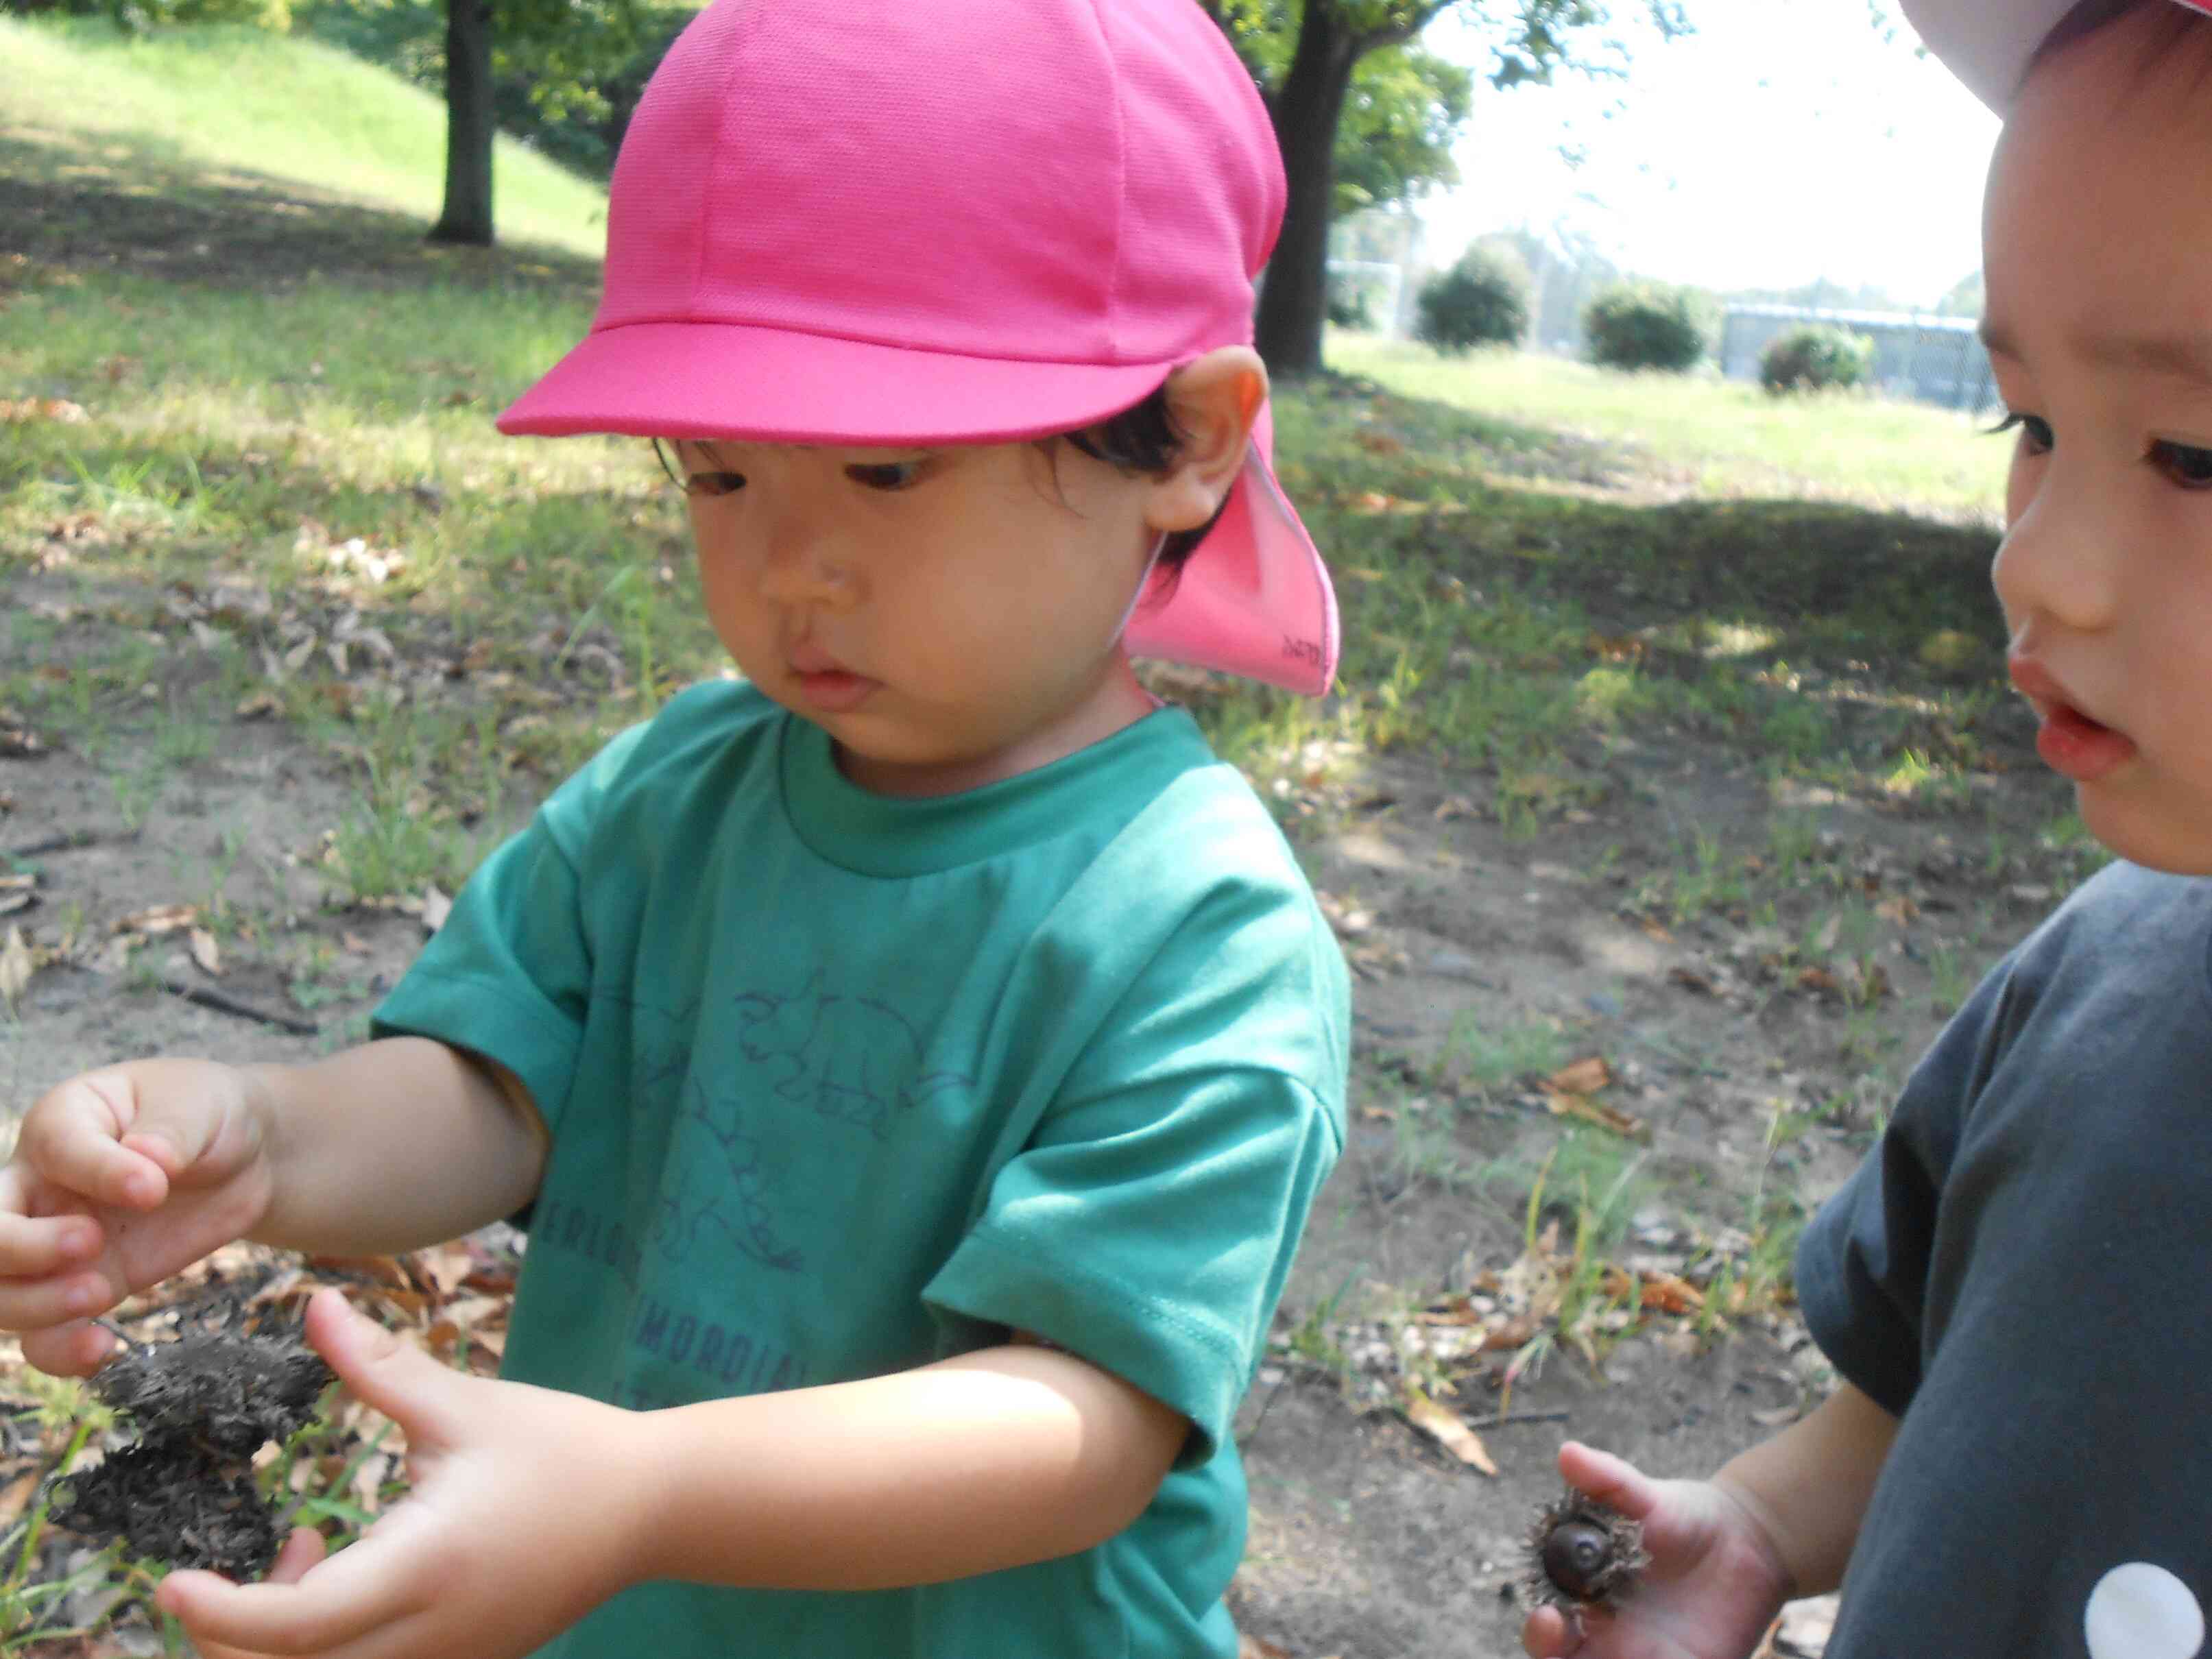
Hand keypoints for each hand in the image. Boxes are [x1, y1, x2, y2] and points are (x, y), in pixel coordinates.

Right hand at [0, 1060, 275, 1374]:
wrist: (240, 1159)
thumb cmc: (205, 1116)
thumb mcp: (199, 1105)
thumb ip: (171, 1130)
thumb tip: (148, 1158)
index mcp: (63, 1122)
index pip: (53, 1146)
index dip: (97, 1171)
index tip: (154, 1187)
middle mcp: (39, 1185)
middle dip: (22, 1247)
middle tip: (92, 1241)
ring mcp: (54, 1243)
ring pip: (2, 1289)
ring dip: (35, 1305)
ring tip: (101, 1295)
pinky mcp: (83, 1285)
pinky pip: (44, 1333)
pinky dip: (59, 1351)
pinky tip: (100, 1348)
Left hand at [157, 1290, 654, 1658]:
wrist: (652, 1507)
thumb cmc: (563, 1448)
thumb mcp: (468, 1404)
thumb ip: (382, 1366)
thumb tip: (314, 1306)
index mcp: (425, 1567)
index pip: (292, 1628)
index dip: (218, 1616)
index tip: (173, 1582)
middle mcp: (430, 1635)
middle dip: (233, 1641)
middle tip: (235, 1569)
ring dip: (281, 1644)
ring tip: (308, 1553)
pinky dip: (326, 1646)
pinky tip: (348, 1568)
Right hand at [1520, 1442, 1792, 1658]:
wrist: (1751, 1542)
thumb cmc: (1686, 1516)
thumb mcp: (1649, 1496)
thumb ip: (1608, 1479)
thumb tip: (1567, 1452)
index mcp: (1586, 1595)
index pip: (1549, 1623)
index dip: (1541, 1628)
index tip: (1548, 1617)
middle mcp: (1608, 1632)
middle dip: (1557, 1655)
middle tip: (1565, 1639)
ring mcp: (1646, 1656)